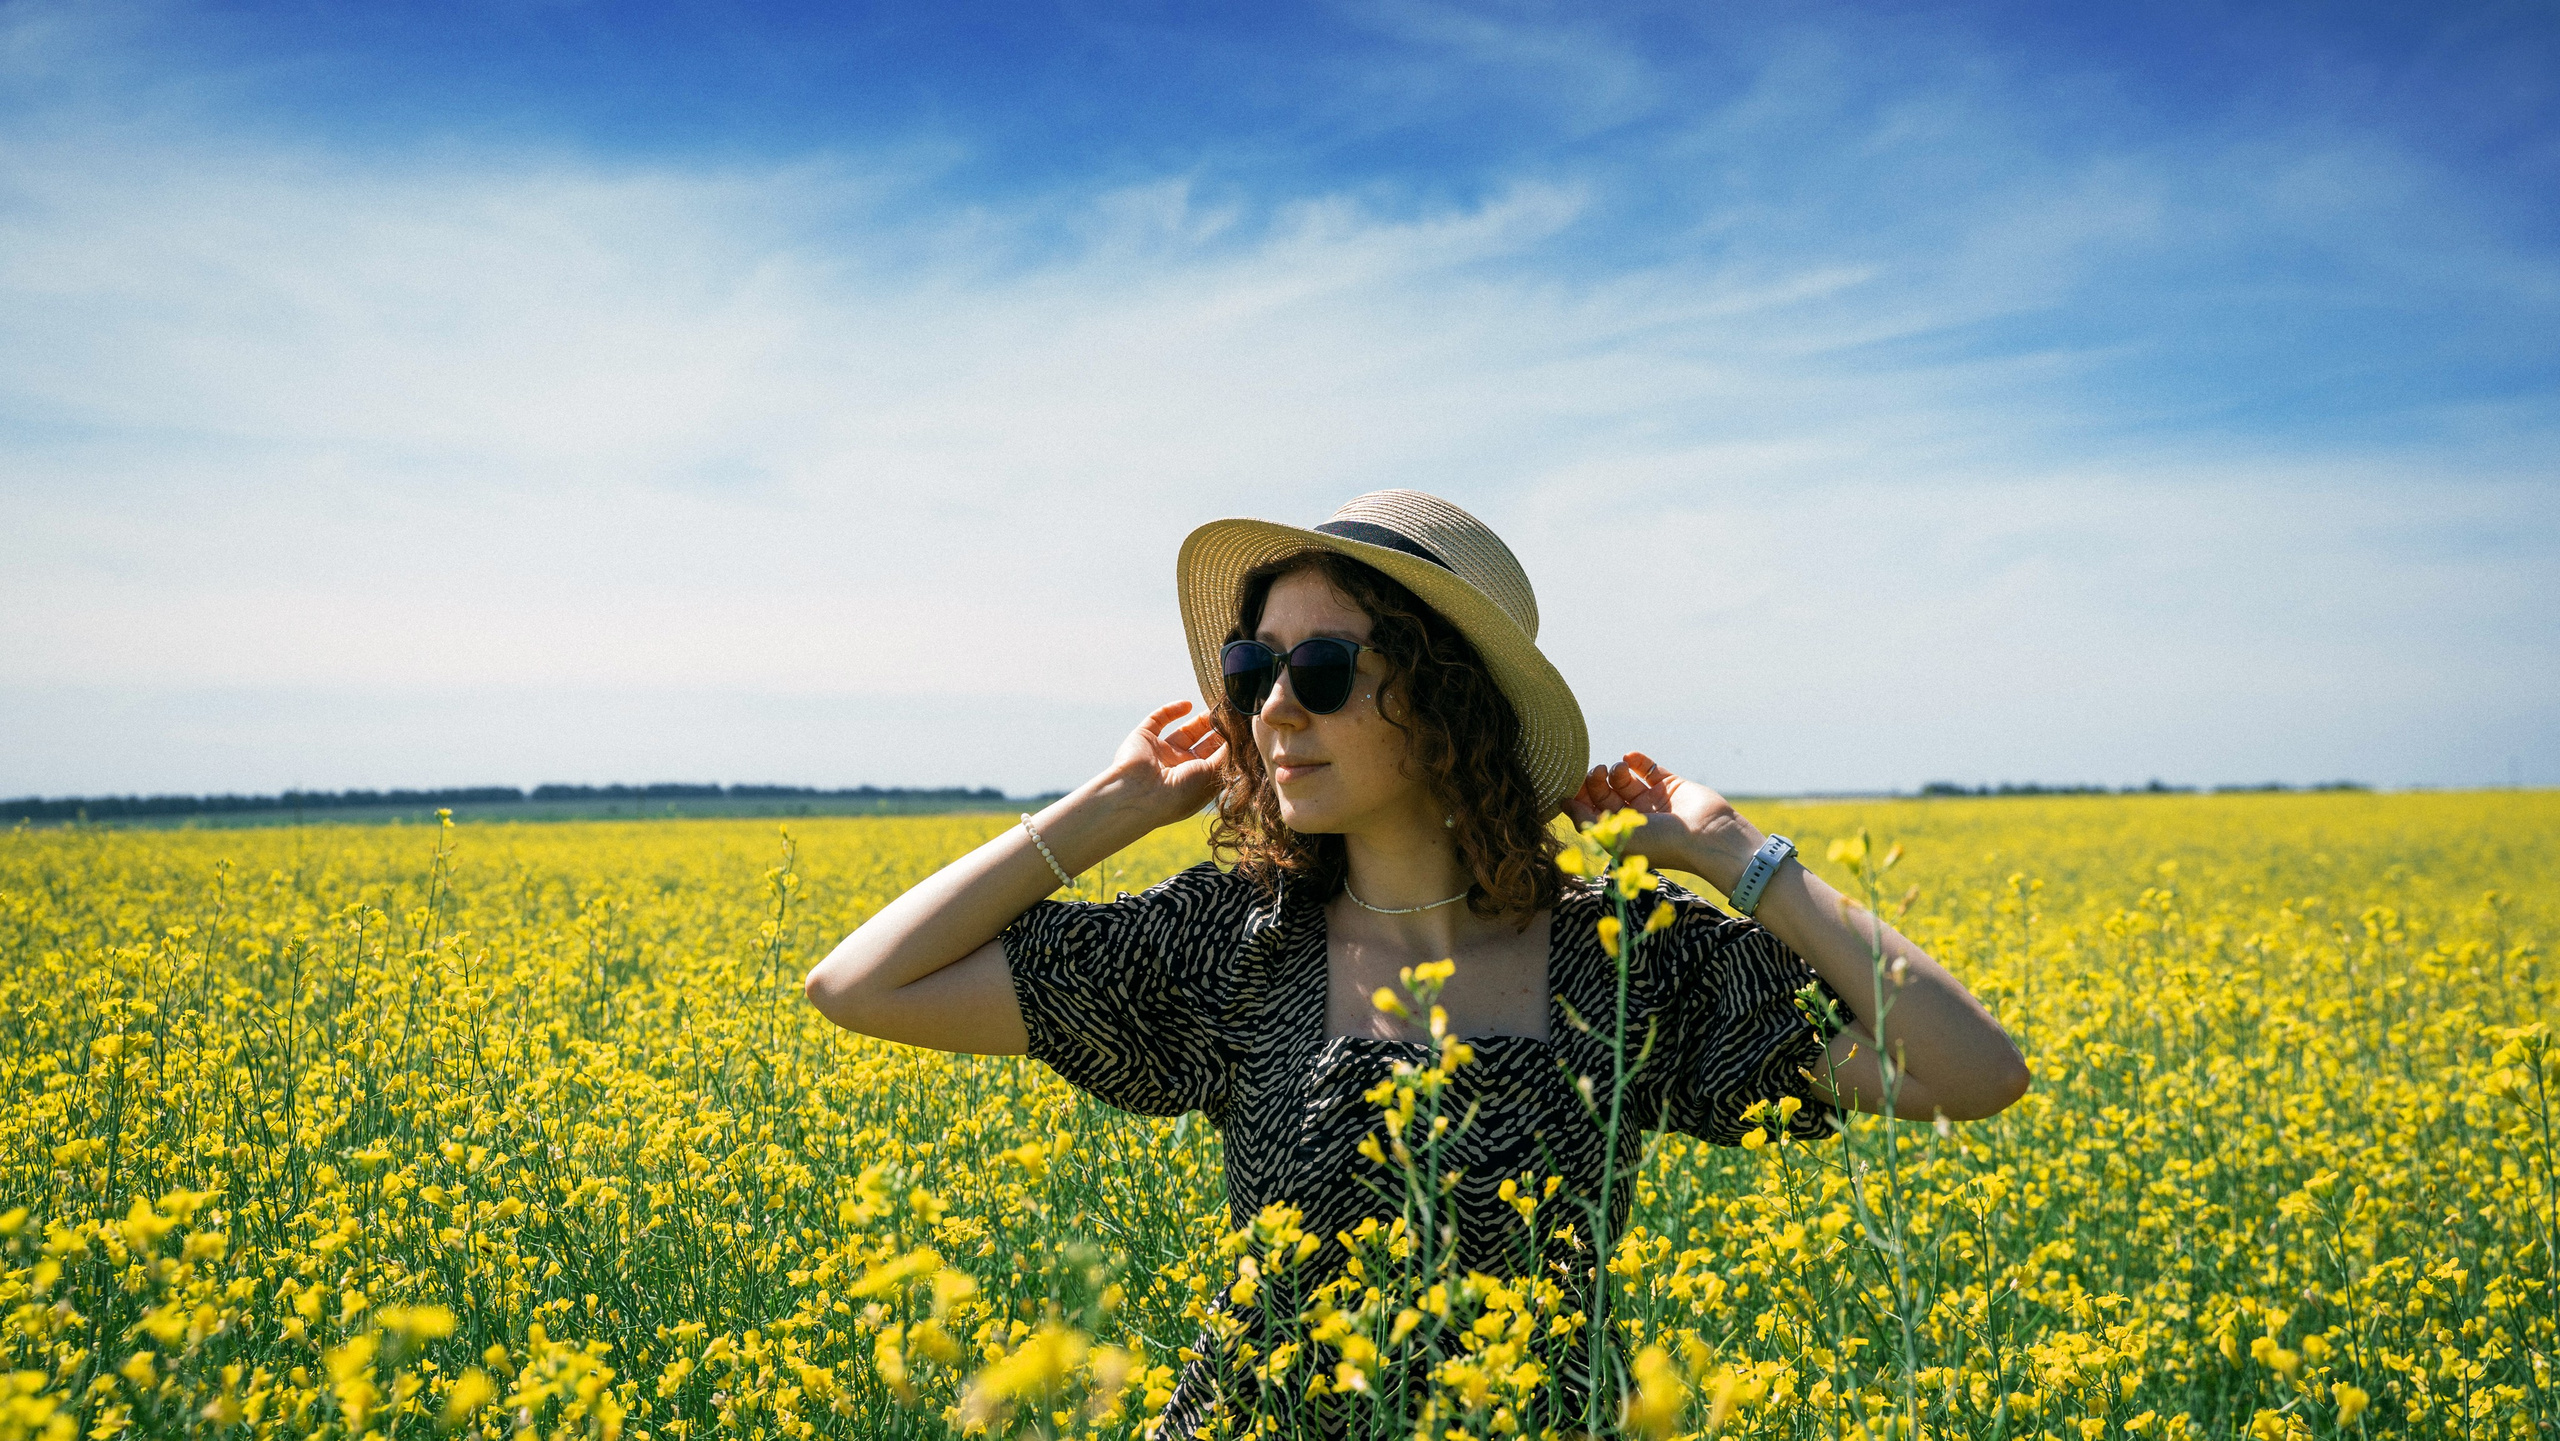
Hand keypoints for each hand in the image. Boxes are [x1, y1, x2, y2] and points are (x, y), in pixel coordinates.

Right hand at [1105, 701, 1230, 828]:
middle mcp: (1178, 769)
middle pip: (1202, 745)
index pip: (1215, 760)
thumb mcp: (1211, 774)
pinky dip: (1171, 710)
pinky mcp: (1144, 738)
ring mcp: (1160, 753)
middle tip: (1231, 714)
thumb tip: (1240, 738)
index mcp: (1195, 782)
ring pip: (1183, 732)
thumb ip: (1226, 754)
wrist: (1139, 795)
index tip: (1242, 729)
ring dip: (1200, 720)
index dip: (1228, 745)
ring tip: (1216, 708)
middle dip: (1217, 730)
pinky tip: (1187, 705)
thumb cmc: (1180, 793)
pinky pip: (1158, 720)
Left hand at [1562, 751, 1764, 892]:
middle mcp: (1635, 819)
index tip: (1572, 784)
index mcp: (1621, 835)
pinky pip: (1647, 768)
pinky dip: (1636, 760)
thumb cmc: (1661, 845)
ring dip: (1615, 771)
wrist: (1708, 837)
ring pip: (1623, 780)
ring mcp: (1653, 801)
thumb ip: (1587, 821)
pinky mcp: (1670, 785)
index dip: (1580, 798)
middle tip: (1596, 772)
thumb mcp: (1617, 838)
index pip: (1592, 813)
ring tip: (1616, 770)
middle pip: (1604, 794)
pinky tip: (1628, 757)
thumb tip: (1561, 803)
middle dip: (1595, 782)